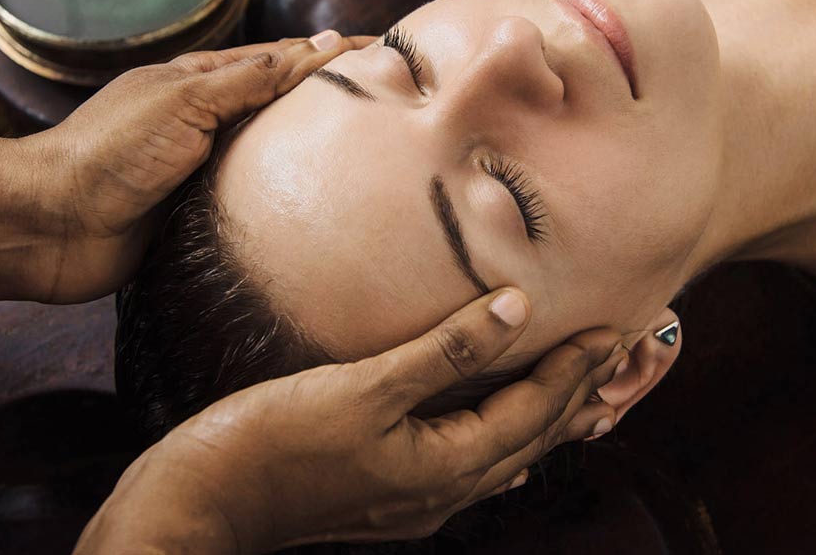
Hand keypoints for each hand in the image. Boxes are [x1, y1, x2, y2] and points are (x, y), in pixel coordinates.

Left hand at [18, 32, 370, 302]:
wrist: (51, 226)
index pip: (281, 61)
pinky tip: (325, 200)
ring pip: (275, 154)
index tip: (384, 50)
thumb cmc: (110, 152)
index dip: (331, 55)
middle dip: (332, 98)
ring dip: (316, 150)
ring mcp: (206, 169)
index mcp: (200, 82)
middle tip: (393, 98)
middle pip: (283, 105)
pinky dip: (291, 194)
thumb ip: (250, 79)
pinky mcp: (204, 215)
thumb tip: (315, 47)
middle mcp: (207, 122)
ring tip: (374, 148)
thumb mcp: (184, 101)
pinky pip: (258, 200)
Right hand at [75, 288, 626, 554]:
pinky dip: (500, 429)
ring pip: (503, 449)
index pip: (536, 410)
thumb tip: (516, 308)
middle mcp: (442, 491)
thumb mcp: (363, 388)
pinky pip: (469, 458)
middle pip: (531, 435)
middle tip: (618, 350)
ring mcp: (414, 497)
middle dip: (577, 392)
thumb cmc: (270, 445)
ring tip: (577, 381)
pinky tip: (499, 422)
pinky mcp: (386, 490)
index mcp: (446, 467)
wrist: (197, 507)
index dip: (578, 368)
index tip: (616, 328)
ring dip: (543, 411)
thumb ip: (445, 350)